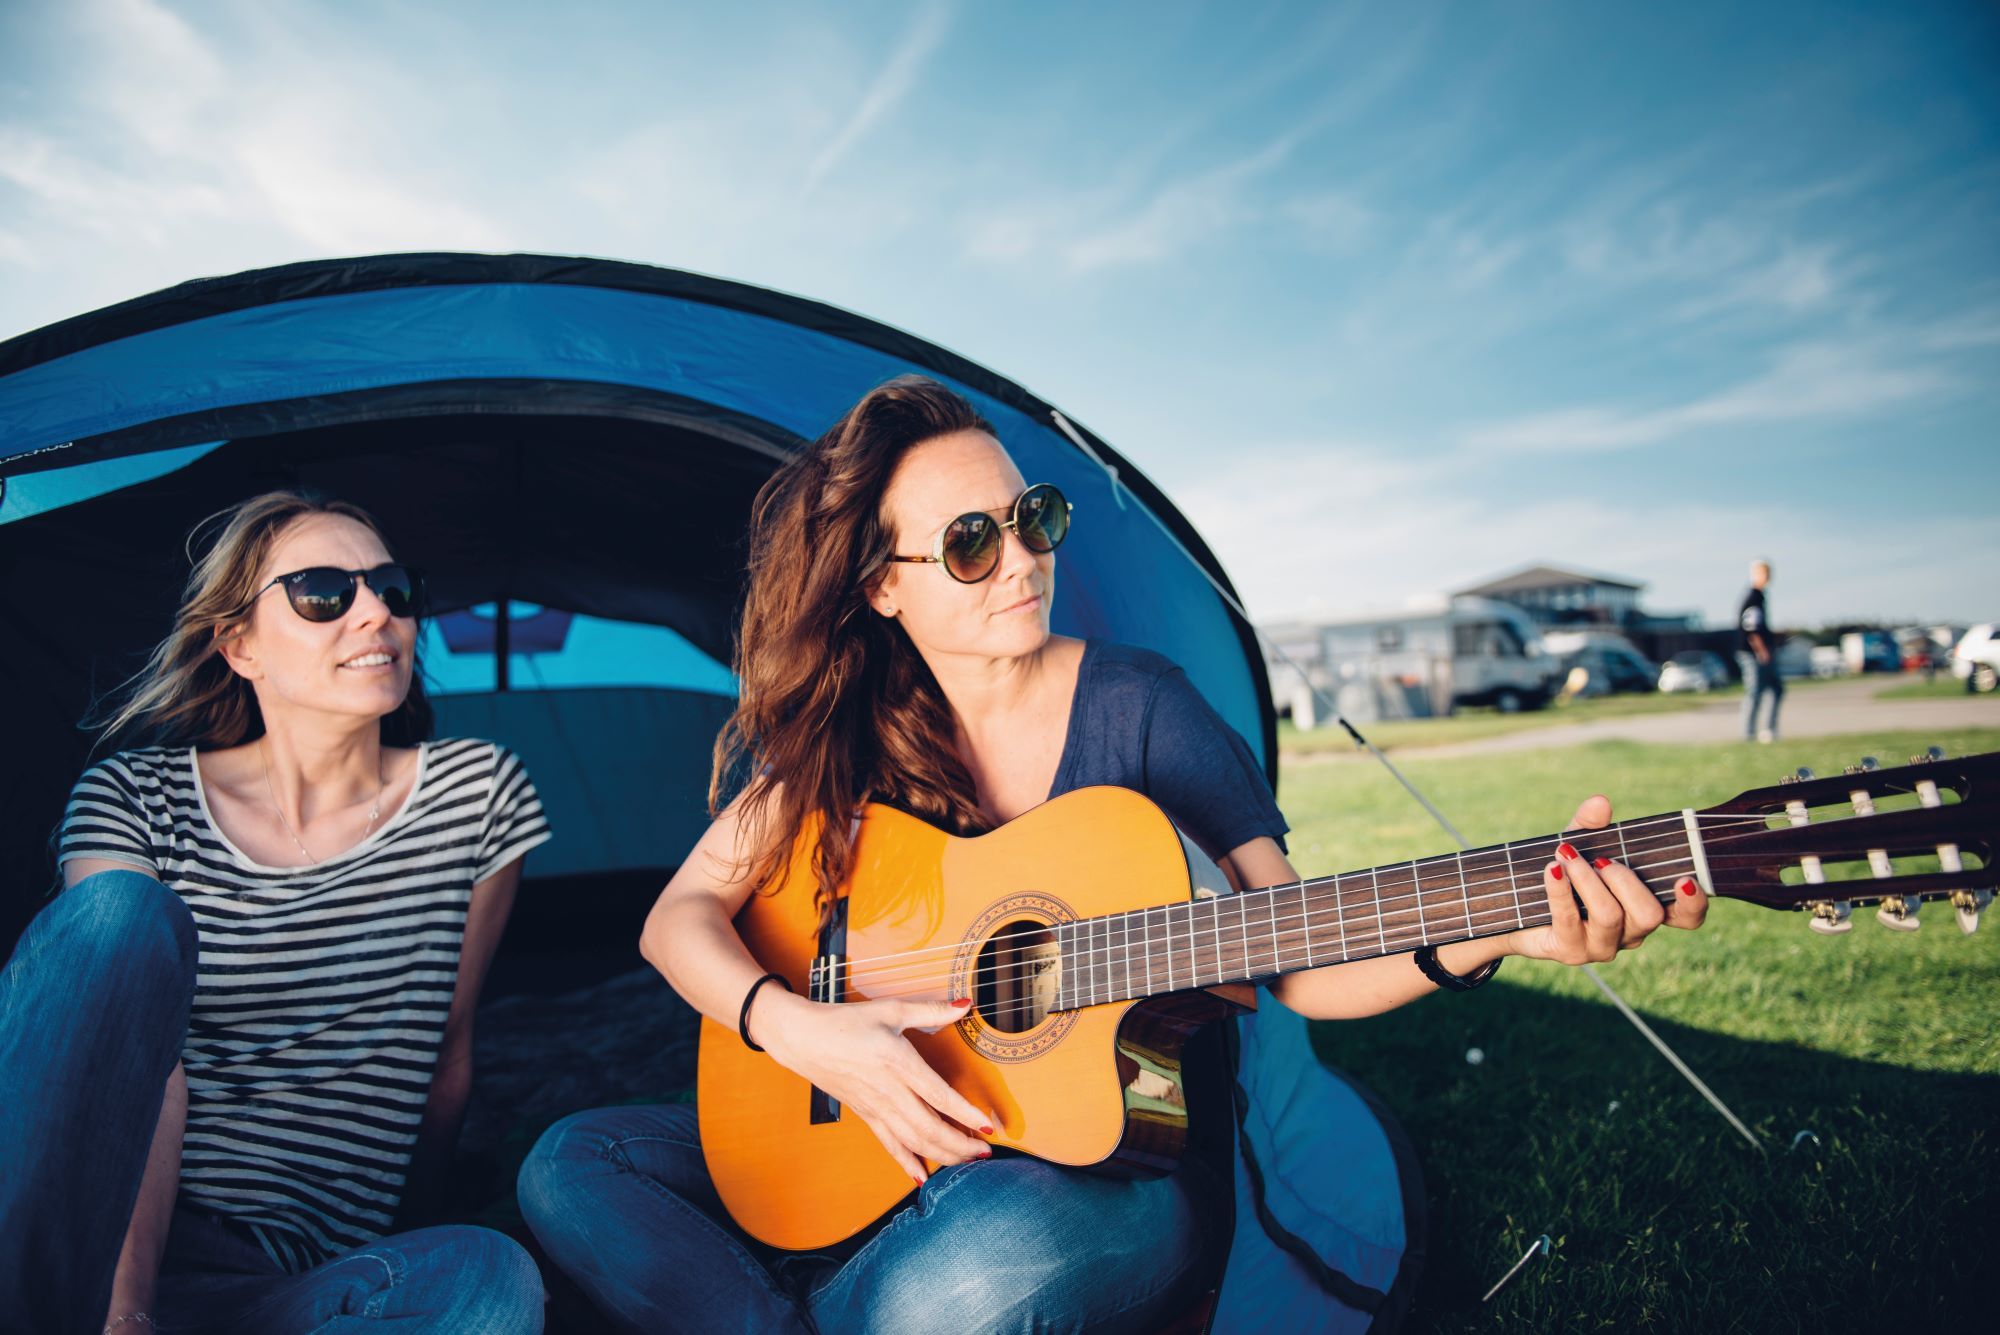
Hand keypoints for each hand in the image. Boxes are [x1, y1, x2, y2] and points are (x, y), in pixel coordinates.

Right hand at [756, 991, 992, 1183]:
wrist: (803, 1039)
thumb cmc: (845, 1022)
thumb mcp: (890, 1010)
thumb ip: (931, 1010)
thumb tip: (964, 1005)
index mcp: (898, 1062)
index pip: (939, 1096)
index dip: (966, 1114)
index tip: (988, 1126)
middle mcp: (888, 1091)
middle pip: (930, 1128)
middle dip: (961, 1145)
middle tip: (986, 1152)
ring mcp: (876, 1107)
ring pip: (913, 1141)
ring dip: (942, 1155)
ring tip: (966, 1161)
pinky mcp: (865, 1115)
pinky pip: (889, 1145)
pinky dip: (907, 1163)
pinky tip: (922, 1177)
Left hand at [1500, 794, 1707, 964]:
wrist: (1517, 906)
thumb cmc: (1561, 875)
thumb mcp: (1577, 846)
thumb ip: (1591, 826)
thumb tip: (1600, 802)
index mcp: (1644, 907)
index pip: (1686, 918)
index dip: (1693, 903)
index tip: (1684, 879)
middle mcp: (1630, 932)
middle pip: (1649, 915)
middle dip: (1624, 880)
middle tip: (1600, 860)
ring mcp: (1601, 946)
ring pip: (1610, 916)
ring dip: (1588, 880)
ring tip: (1566, 857)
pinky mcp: (1570, 952)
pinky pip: (1571, 920)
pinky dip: (1560, 890)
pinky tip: (1552, 869)